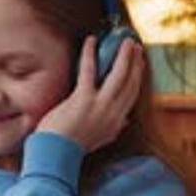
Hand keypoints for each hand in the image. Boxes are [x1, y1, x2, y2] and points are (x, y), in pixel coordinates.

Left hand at [36, 36, 144, 151]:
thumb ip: (114, 129)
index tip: (140, 63)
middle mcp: (113, 114)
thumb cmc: (72, 146)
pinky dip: (90, 54)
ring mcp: (99, 106)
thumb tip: (126, 121)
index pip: (132, 95)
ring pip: (118, 75)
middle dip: (135, 62)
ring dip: (123, 56)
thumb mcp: (100, 139)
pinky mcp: (83, 99)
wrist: (56, 155)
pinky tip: (91, 40)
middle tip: (135, 46)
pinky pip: (89, 70)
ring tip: (125, 41)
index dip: (138, 76)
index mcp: (117, 123)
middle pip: (130, 82)